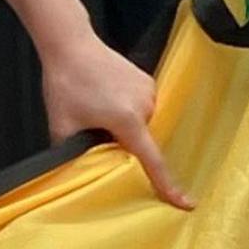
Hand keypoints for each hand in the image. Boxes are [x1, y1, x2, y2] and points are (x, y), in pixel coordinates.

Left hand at [40, 30, 189, 209]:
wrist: (71, 44)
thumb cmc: (66, 84)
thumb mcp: (62, 126)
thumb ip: (74, 153)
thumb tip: (83, 171)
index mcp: (128, 120)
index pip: (152, 160)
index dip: (167, 184)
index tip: (186, 203)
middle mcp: (146, 106)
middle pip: (141, 141)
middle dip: (122, 143)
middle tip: (93, 128)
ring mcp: (150, 91)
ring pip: (141, 125)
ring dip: (123, 126)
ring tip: (96, 108)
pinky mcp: (148, 81)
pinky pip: (142, 108)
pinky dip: (127, 111)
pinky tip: (106, 98)